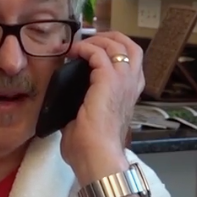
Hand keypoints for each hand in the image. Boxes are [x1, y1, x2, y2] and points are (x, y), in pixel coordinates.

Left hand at [60, 31, 144, 184]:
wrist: (97, 158)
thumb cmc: (91, 148)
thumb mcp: (86, 123)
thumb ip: (80, 110)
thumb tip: (65, 109)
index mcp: (127, 95)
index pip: (129, 63)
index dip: (112, 50)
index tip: (90, 50)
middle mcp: (131, 86)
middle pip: (131, 47)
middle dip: (110, 38)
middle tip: (88, 41)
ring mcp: (123, 82)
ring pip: (118, 45)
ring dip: (97, 41)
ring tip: (79, 46)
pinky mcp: (109, 82)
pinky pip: (99, 54)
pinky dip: (86, 48)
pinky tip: (73, 53)